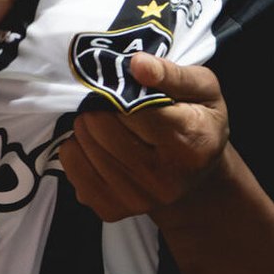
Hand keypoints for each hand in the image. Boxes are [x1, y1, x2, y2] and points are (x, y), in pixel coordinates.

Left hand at [57, 52, 230, 221]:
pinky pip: (71, 166)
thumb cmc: (198, 122)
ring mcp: (135, 200)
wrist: (197, 175)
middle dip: (100, 106)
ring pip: (82, 144)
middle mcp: (162, 179)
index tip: (123, 84)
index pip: (132, 107)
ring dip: (87, 126)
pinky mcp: (110, 210)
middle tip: (111, 103)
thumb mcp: (203, 88)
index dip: (120, 89)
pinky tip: (98, 145)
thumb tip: (136, 64)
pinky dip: (77, 148)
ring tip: (108, 124)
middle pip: (101, 126)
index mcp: (189, 143)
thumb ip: (171, 73)